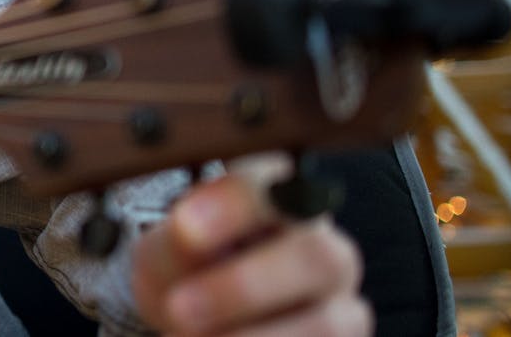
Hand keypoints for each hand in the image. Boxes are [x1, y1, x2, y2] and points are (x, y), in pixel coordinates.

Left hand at [131, 156, 369, 335]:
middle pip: (317, 256)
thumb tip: (190, 233)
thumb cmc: (186, 269)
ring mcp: (341, 301)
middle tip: (180, 307)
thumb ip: (179, 242)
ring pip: (329, 324)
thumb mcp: (169, 250)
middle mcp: (324, 244)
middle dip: (245, 287)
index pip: (276, 187)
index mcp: (282, 196)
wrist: (192, 314)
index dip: (233, 206)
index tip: (186, 227)